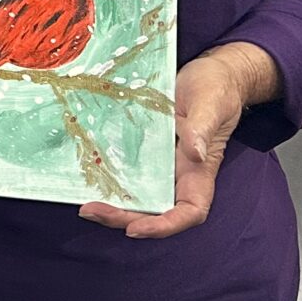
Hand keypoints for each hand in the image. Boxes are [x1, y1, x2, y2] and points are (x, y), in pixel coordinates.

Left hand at [81, 45, 271, 239]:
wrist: (209, 71)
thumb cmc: (216, 88)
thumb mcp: (211, 103)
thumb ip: (203, 129)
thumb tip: (194, 154)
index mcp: (200, 170)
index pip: (189, 211)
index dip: (165, 226)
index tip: (136, 228)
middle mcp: (179, 174)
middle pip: (155, 210)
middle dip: (124, 218)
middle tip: (91, 211)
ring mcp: (161, 164)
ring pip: (138, 196)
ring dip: (113, 206)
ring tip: (85, 206)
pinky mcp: (144, 150)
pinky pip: (127, 172)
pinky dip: (109, 181)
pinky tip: (87, 180)